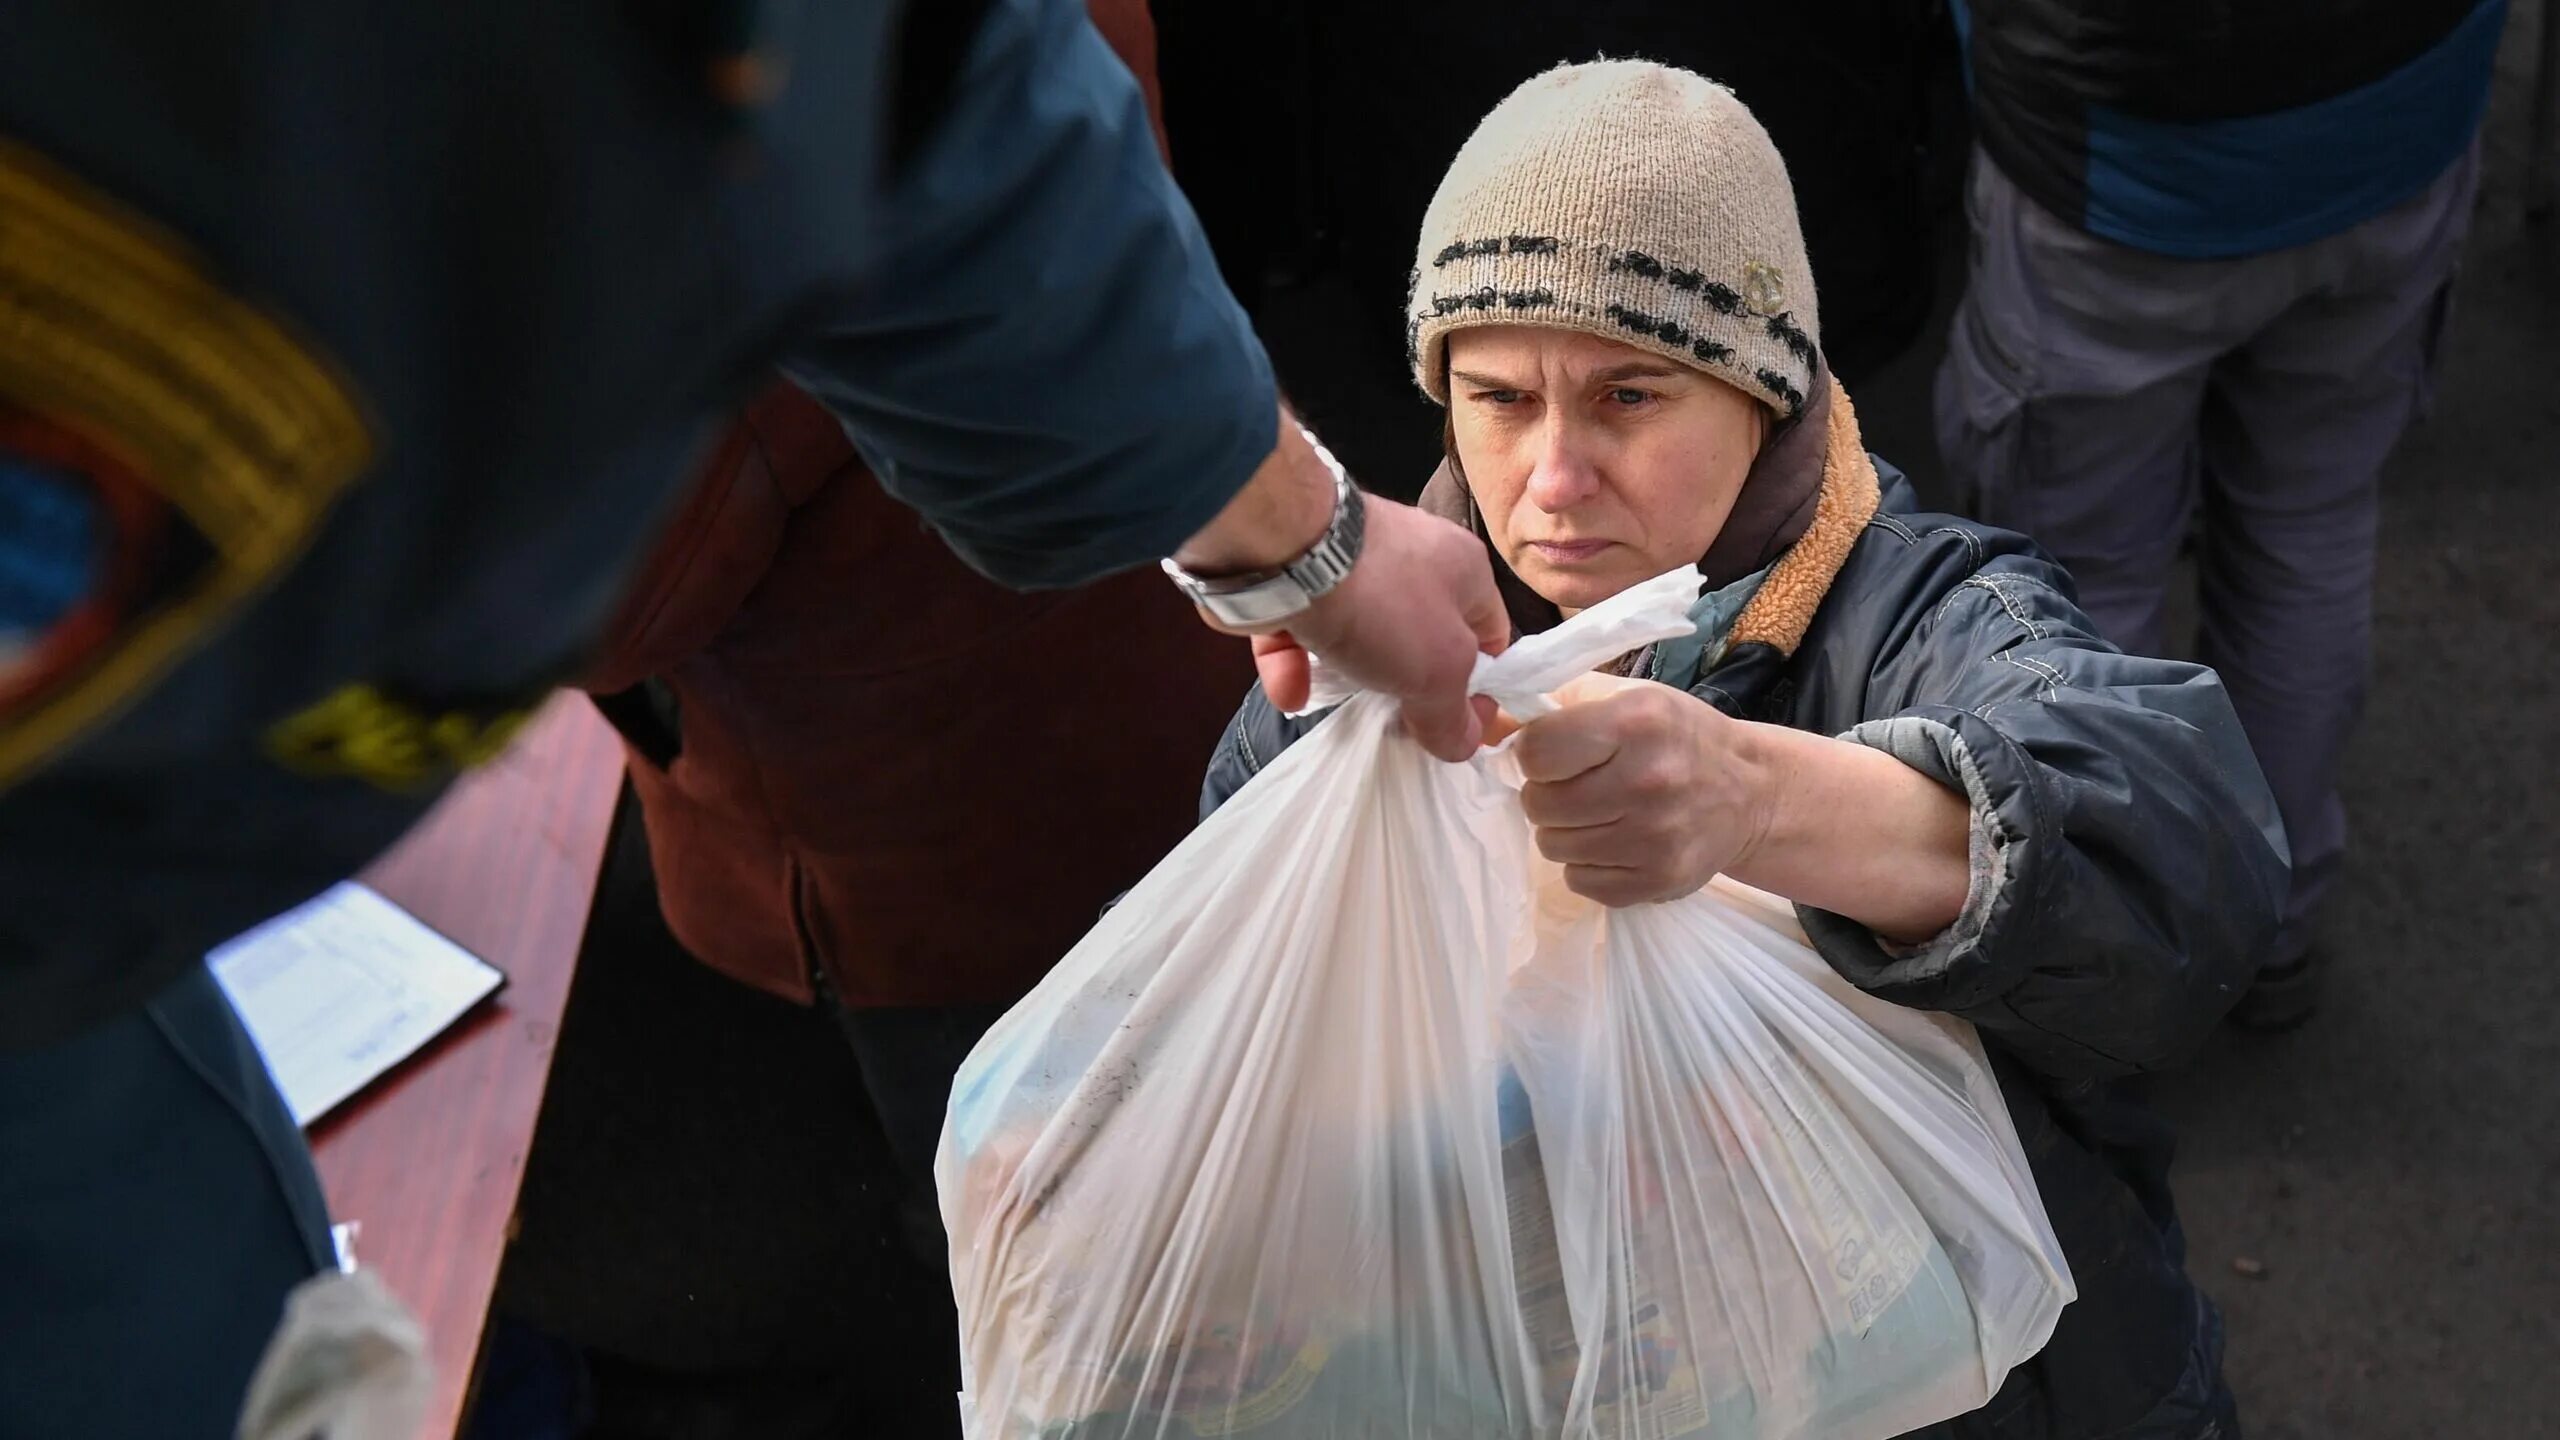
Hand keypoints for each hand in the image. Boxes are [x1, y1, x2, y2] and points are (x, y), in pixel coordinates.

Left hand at [1174, 411, 1507, 761]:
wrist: (1284, 548)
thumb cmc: (1383, 603)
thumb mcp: (1439, 672)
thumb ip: (1453, 716)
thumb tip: (1462, 744)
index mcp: (1464, 569)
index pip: (1489, 635)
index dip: (1480, 686)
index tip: (1455, 725)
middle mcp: (1412, 557)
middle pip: (1420, 640)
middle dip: (1406, 686)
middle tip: (1395, 722)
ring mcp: (1351, 563)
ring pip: (1358, 635)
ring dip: (1346, 675)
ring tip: (1336, 702)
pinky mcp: (1295, 575)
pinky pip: (1303, 630)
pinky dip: (1295, 663)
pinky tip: (1289, 689)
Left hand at [1510, 673, 1774, 906]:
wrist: (1750, 793)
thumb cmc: (1678, 737)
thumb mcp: (1629, 700)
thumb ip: (1557, 707)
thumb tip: (1485, 723)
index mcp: (1636, 723)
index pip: (1536, 750)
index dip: (1535, 754)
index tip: (1555, 754)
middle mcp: (1648, 781)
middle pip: (1539, 804)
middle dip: (1547, 795)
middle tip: (1577, 787)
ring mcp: (1654, 838)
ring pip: (1553, 847)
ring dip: (1564, 831)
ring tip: (1598, 814)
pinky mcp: (1658, 881)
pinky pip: (1579, 881)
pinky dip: (1587, 865)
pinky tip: (1615, 842)